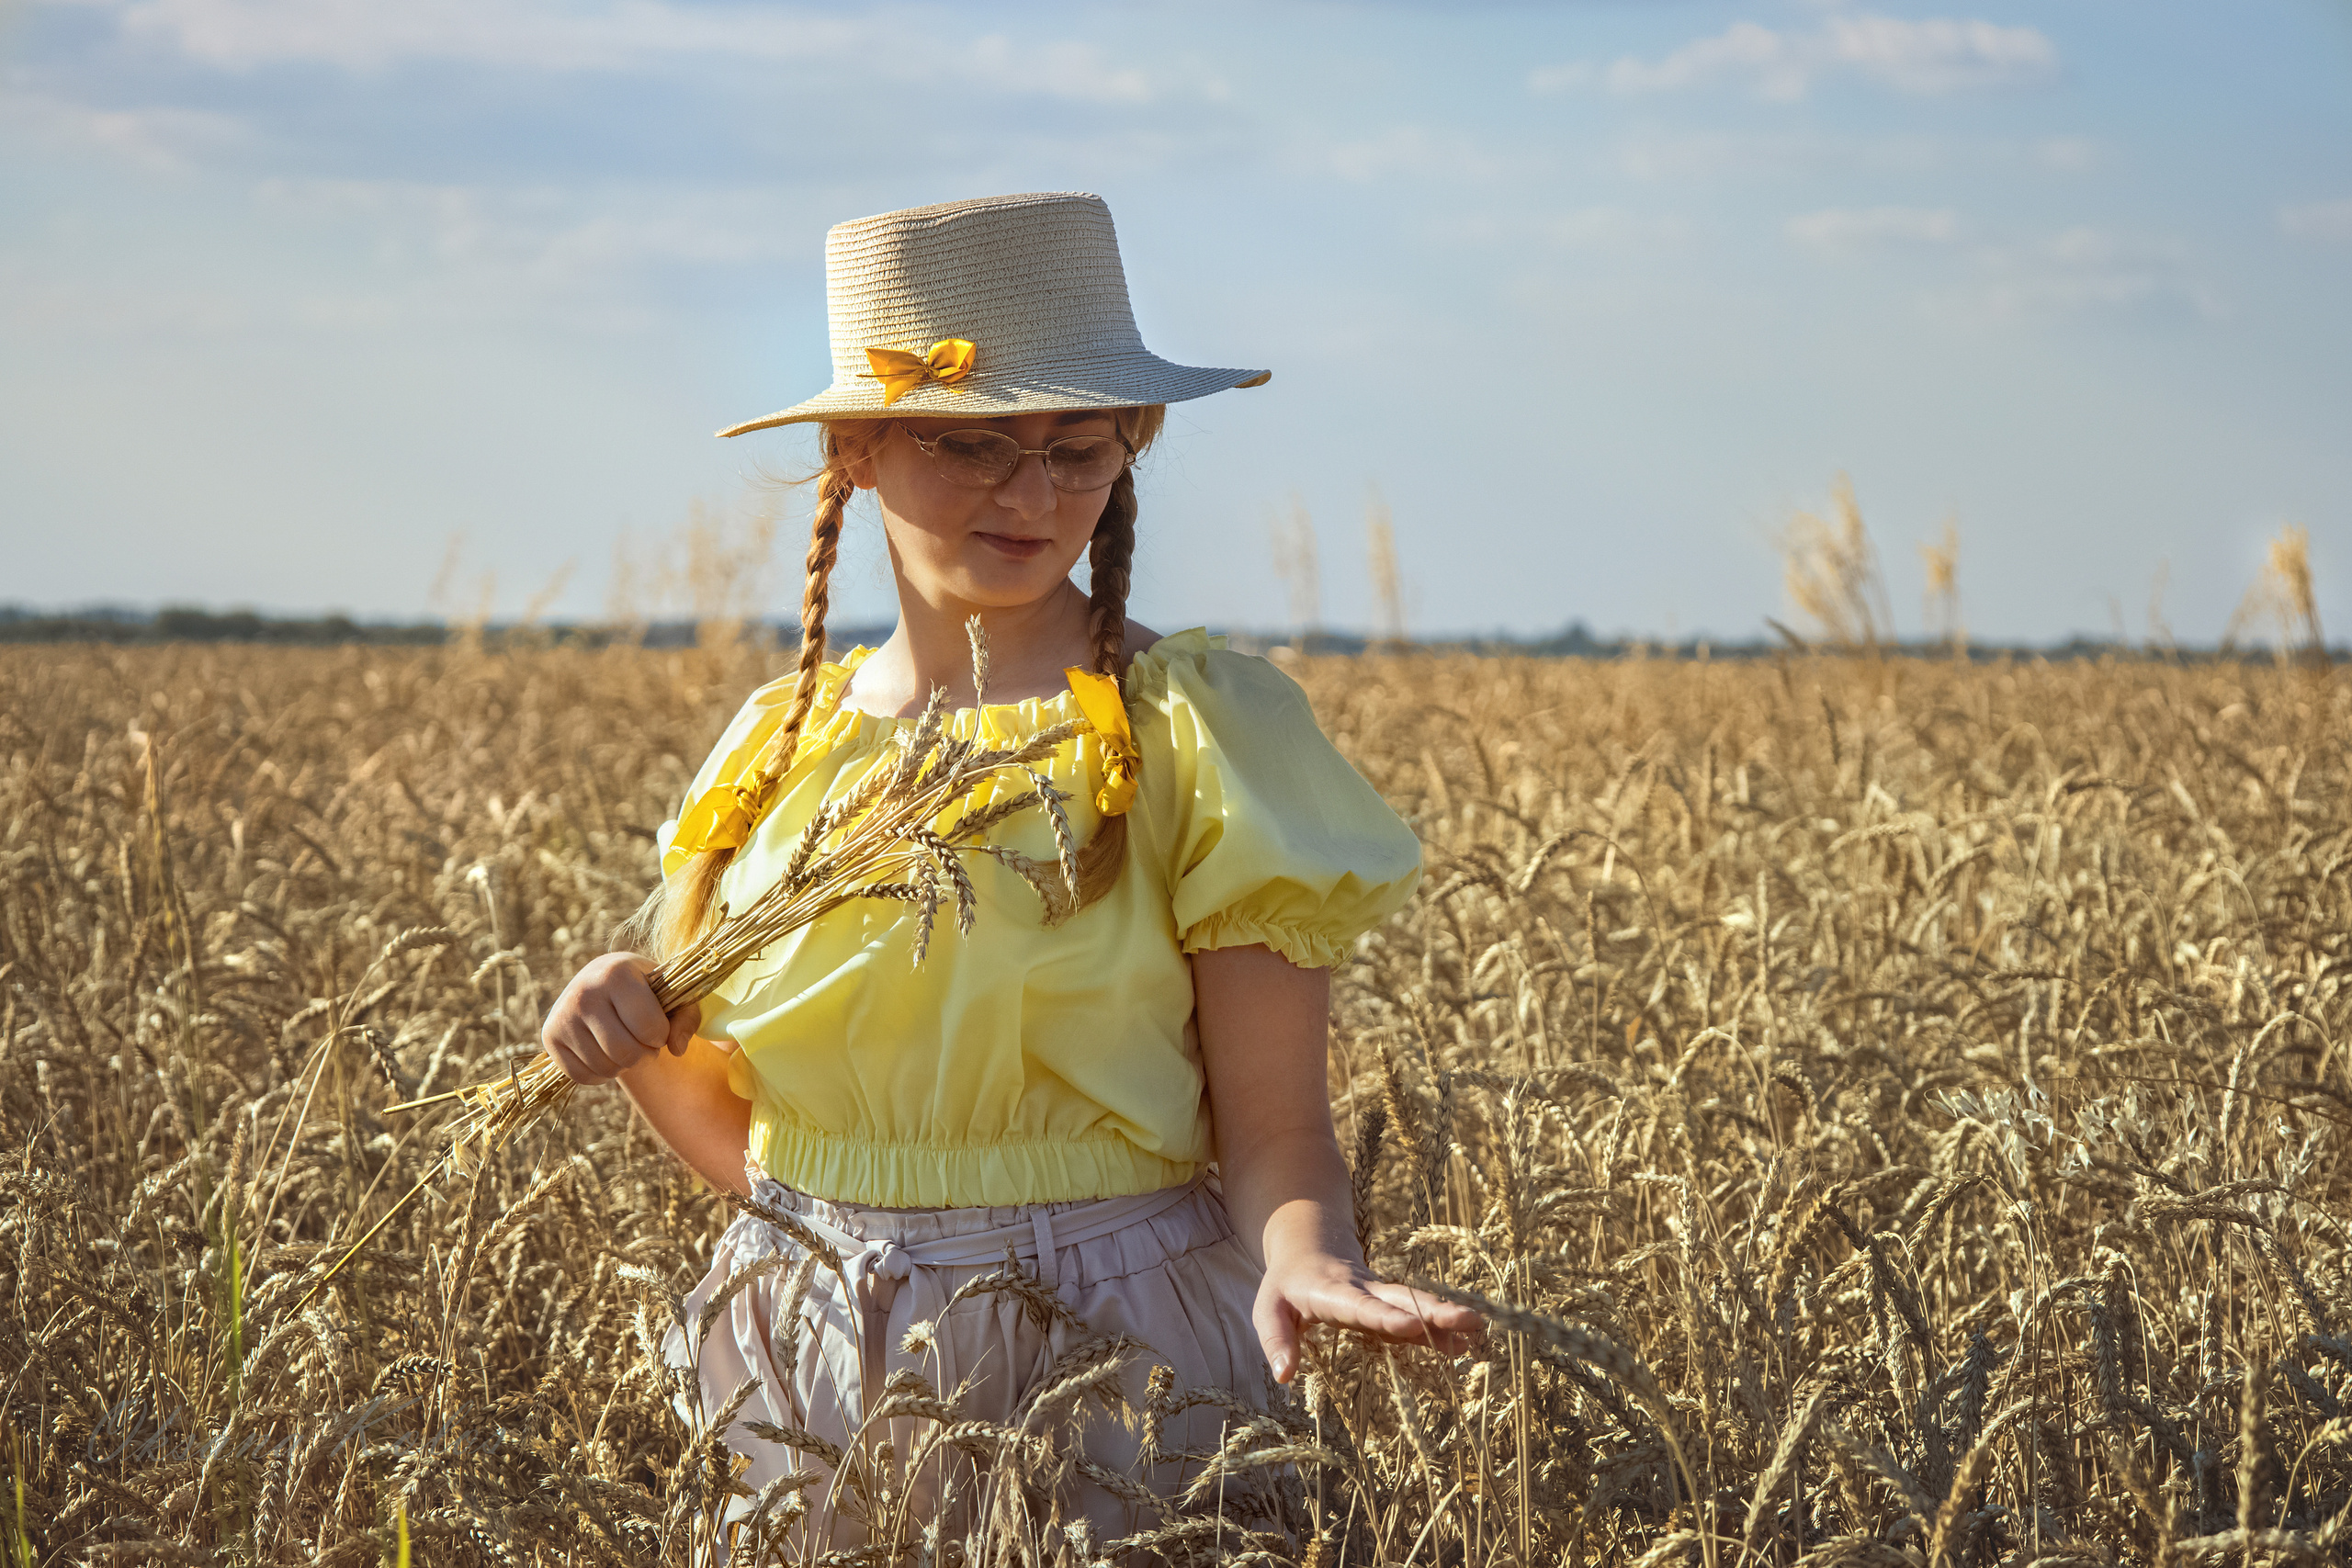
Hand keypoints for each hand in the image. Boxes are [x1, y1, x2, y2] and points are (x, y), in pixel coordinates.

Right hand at [541, 952, 698, 1083]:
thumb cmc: (644, 988)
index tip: (658, 1027)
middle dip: (643, 1053)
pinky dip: (601, 1074)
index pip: (649, 1028)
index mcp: (615, 974)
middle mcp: (583, 994)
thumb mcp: (672, 994)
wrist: (601, 978)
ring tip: (625, 1043)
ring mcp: (562, 1017)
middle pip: (625, 1052)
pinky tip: (605, 1053)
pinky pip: (583, 1077)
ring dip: (623, 1064)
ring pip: (605, 1067)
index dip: (661, 1035)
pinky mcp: (549, 1038)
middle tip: (643, 1040)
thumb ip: (687, 1019)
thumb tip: (677, 1049)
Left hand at [1252, 1250, 1482, 1382]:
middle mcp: (1363, 1289)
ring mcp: (1380, 1295)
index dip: (1385, 1316)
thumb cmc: (1285, 1286)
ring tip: (1477, 1331)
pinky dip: (1439, 1330)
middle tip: (1468, 1320)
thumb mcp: (1267, 1310)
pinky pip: (1416, 1316)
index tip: (1411, 1326)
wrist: (1309, 1246)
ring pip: (1415, 1304)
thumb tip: (1284, 1376)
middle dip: (1434, 1311)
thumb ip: (1276, 1341)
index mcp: (1330, 1291)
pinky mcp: (1390, 1304)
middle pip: (1401, 1299)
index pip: (1360, 1306)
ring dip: (1445, 1318)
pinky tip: (1463, 1344)